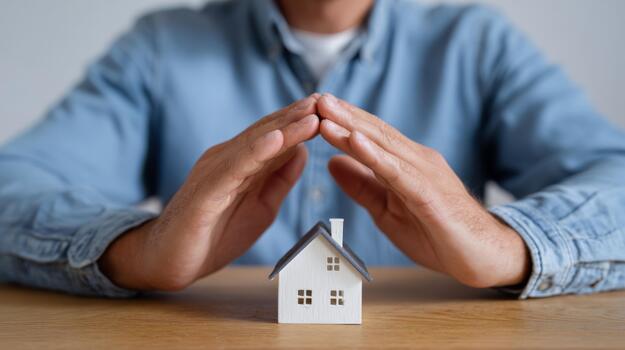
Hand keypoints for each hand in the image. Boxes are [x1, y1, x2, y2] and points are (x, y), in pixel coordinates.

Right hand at [100, 95, 319, 290]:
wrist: (168, 262)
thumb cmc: (214, 235)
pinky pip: (234, 168)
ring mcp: (215, 172)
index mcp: (241, 164)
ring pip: (254, 145)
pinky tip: (277, 139)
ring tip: (310, 112)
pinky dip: (256, 151)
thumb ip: (279, 180)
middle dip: (296, 116)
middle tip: (325, 98)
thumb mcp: (261, 207)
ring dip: (284, 128)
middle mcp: (227, 160)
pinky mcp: (206, 191)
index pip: (274, 137)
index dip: (300, 122)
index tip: (329, 107)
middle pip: (266, 133)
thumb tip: (303, 151)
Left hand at [317, 94, 529, 287]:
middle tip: (316, 97)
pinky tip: (355, 142)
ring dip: (353, 127)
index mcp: (405, 163)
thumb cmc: (437, 233)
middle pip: (375, 133)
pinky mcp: (429, 194)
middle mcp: (416, 160)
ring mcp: (425, 174)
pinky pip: (397, 172)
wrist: (483, 256)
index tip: (316, 107)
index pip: (370, 136)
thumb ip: (362, 186)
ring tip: (327, 111)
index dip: (344, 121)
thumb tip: (332, 163)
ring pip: (383, 146)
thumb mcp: (387, 210)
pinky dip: (375, 156)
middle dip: (344, 114)